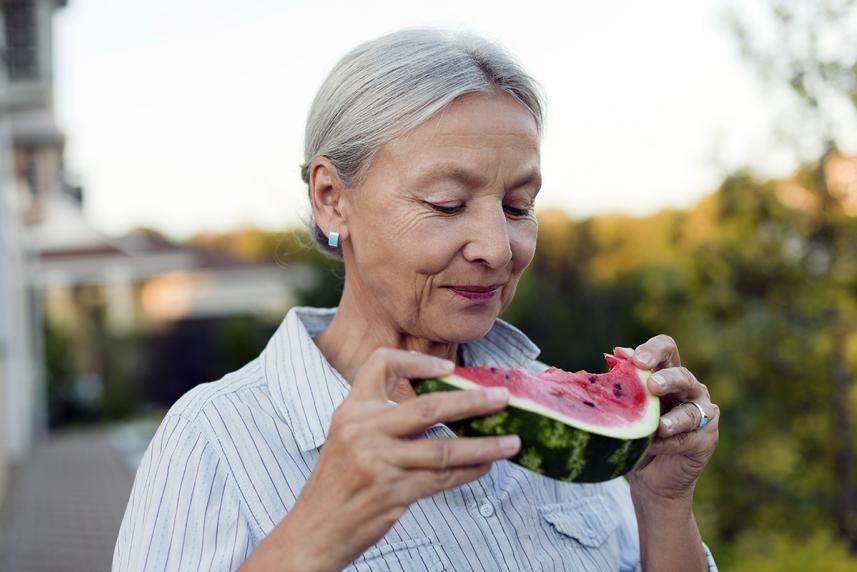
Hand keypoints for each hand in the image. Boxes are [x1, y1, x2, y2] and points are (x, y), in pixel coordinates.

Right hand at [243, 348, 520, 571]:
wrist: (313, 530)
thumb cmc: (337, 483)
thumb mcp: (348, 437)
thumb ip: (381, 418)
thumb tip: (437, 404)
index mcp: (351, 410)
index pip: (380, 364)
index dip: (417, 361)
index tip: (449, 369)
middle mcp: (362, 430)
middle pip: (427, 407)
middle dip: (471, 402)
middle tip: (502, 398)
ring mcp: (377, 462)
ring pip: (443, 449)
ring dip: (483, 446)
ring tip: (512, 442)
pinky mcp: (391, 492)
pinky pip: (441, 478)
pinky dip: (469, 472)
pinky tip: (486, 466)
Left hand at [619, 335, 719, 501]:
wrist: (650, 475)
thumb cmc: (638, 432)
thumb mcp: (629, 406)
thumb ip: (626, 380)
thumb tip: (619, 352)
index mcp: (668, 373)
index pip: (668, 349)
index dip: (654, 349)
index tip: (636, 360)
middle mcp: (690, 389)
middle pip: (683, 376)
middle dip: (668, 379)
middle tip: (652, 385)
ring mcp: (702, 414)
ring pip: (690, 411)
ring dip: (674, 419)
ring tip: (660, 426)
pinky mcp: (706, 439)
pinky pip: (687, 439)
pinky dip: (668, 443)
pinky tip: (653, 445)